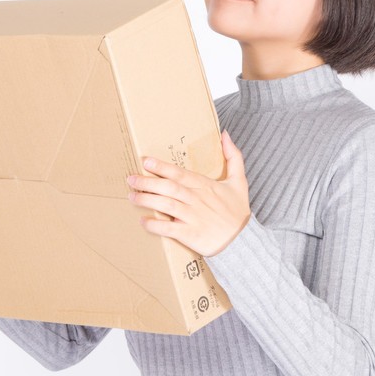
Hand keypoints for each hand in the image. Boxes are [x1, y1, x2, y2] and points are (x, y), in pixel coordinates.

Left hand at [127, 130, 251, 256]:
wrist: (243, 241)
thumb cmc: (237, 212)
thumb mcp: (239, 182)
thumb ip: (233, 157)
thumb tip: (225, 134)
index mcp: (205, 186)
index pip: (180, 174)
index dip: (162, 167)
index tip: (146, 161)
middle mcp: (197, 200)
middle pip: (169, 188)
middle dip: (148, 182)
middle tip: (131, 179)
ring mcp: (193, 218)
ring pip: (166, 206)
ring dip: (147, 200)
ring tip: (132, 197)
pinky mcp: (191, 235)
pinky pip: (169, 230)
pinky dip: (155, 226)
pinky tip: (143, 221)